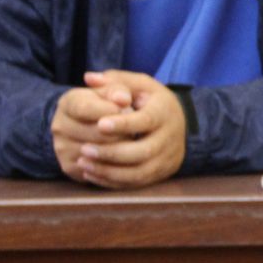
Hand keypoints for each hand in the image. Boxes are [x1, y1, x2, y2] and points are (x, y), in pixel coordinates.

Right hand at [51, 84, 127, 182]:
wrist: (84, 125)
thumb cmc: (103, 104)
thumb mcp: (109, 91)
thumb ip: (117, 90)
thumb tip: (123, 99)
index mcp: (67, 103)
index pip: (86, 108)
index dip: (110, 110)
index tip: (128, 109)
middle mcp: (59, 126)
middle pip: (96, 133)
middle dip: (122, 131)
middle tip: (136, 128)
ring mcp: (62, 148)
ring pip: (99, 153)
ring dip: (121, 148)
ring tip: (131, 140)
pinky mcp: (69, 167)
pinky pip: (97, 170)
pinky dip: (114, 164)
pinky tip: (123, 155)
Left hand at [62, 70, 187, 188]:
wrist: (179, 125)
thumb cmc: (151, 102)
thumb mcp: (139, 85)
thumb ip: (114, 81)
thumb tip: (89, 78)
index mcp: (164, 112)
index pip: (146, 120)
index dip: (123, 124)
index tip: (100, 124)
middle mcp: (170, 138)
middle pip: (142, 152)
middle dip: (111, 152)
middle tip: (84, 149)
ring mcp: (166, 159)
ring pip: (139, 173)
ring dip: (108, 171)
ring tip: (83, 163)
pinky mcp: (159, 174)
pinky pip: (135, 184)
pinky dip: (112, 181)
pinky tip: (91, 173)